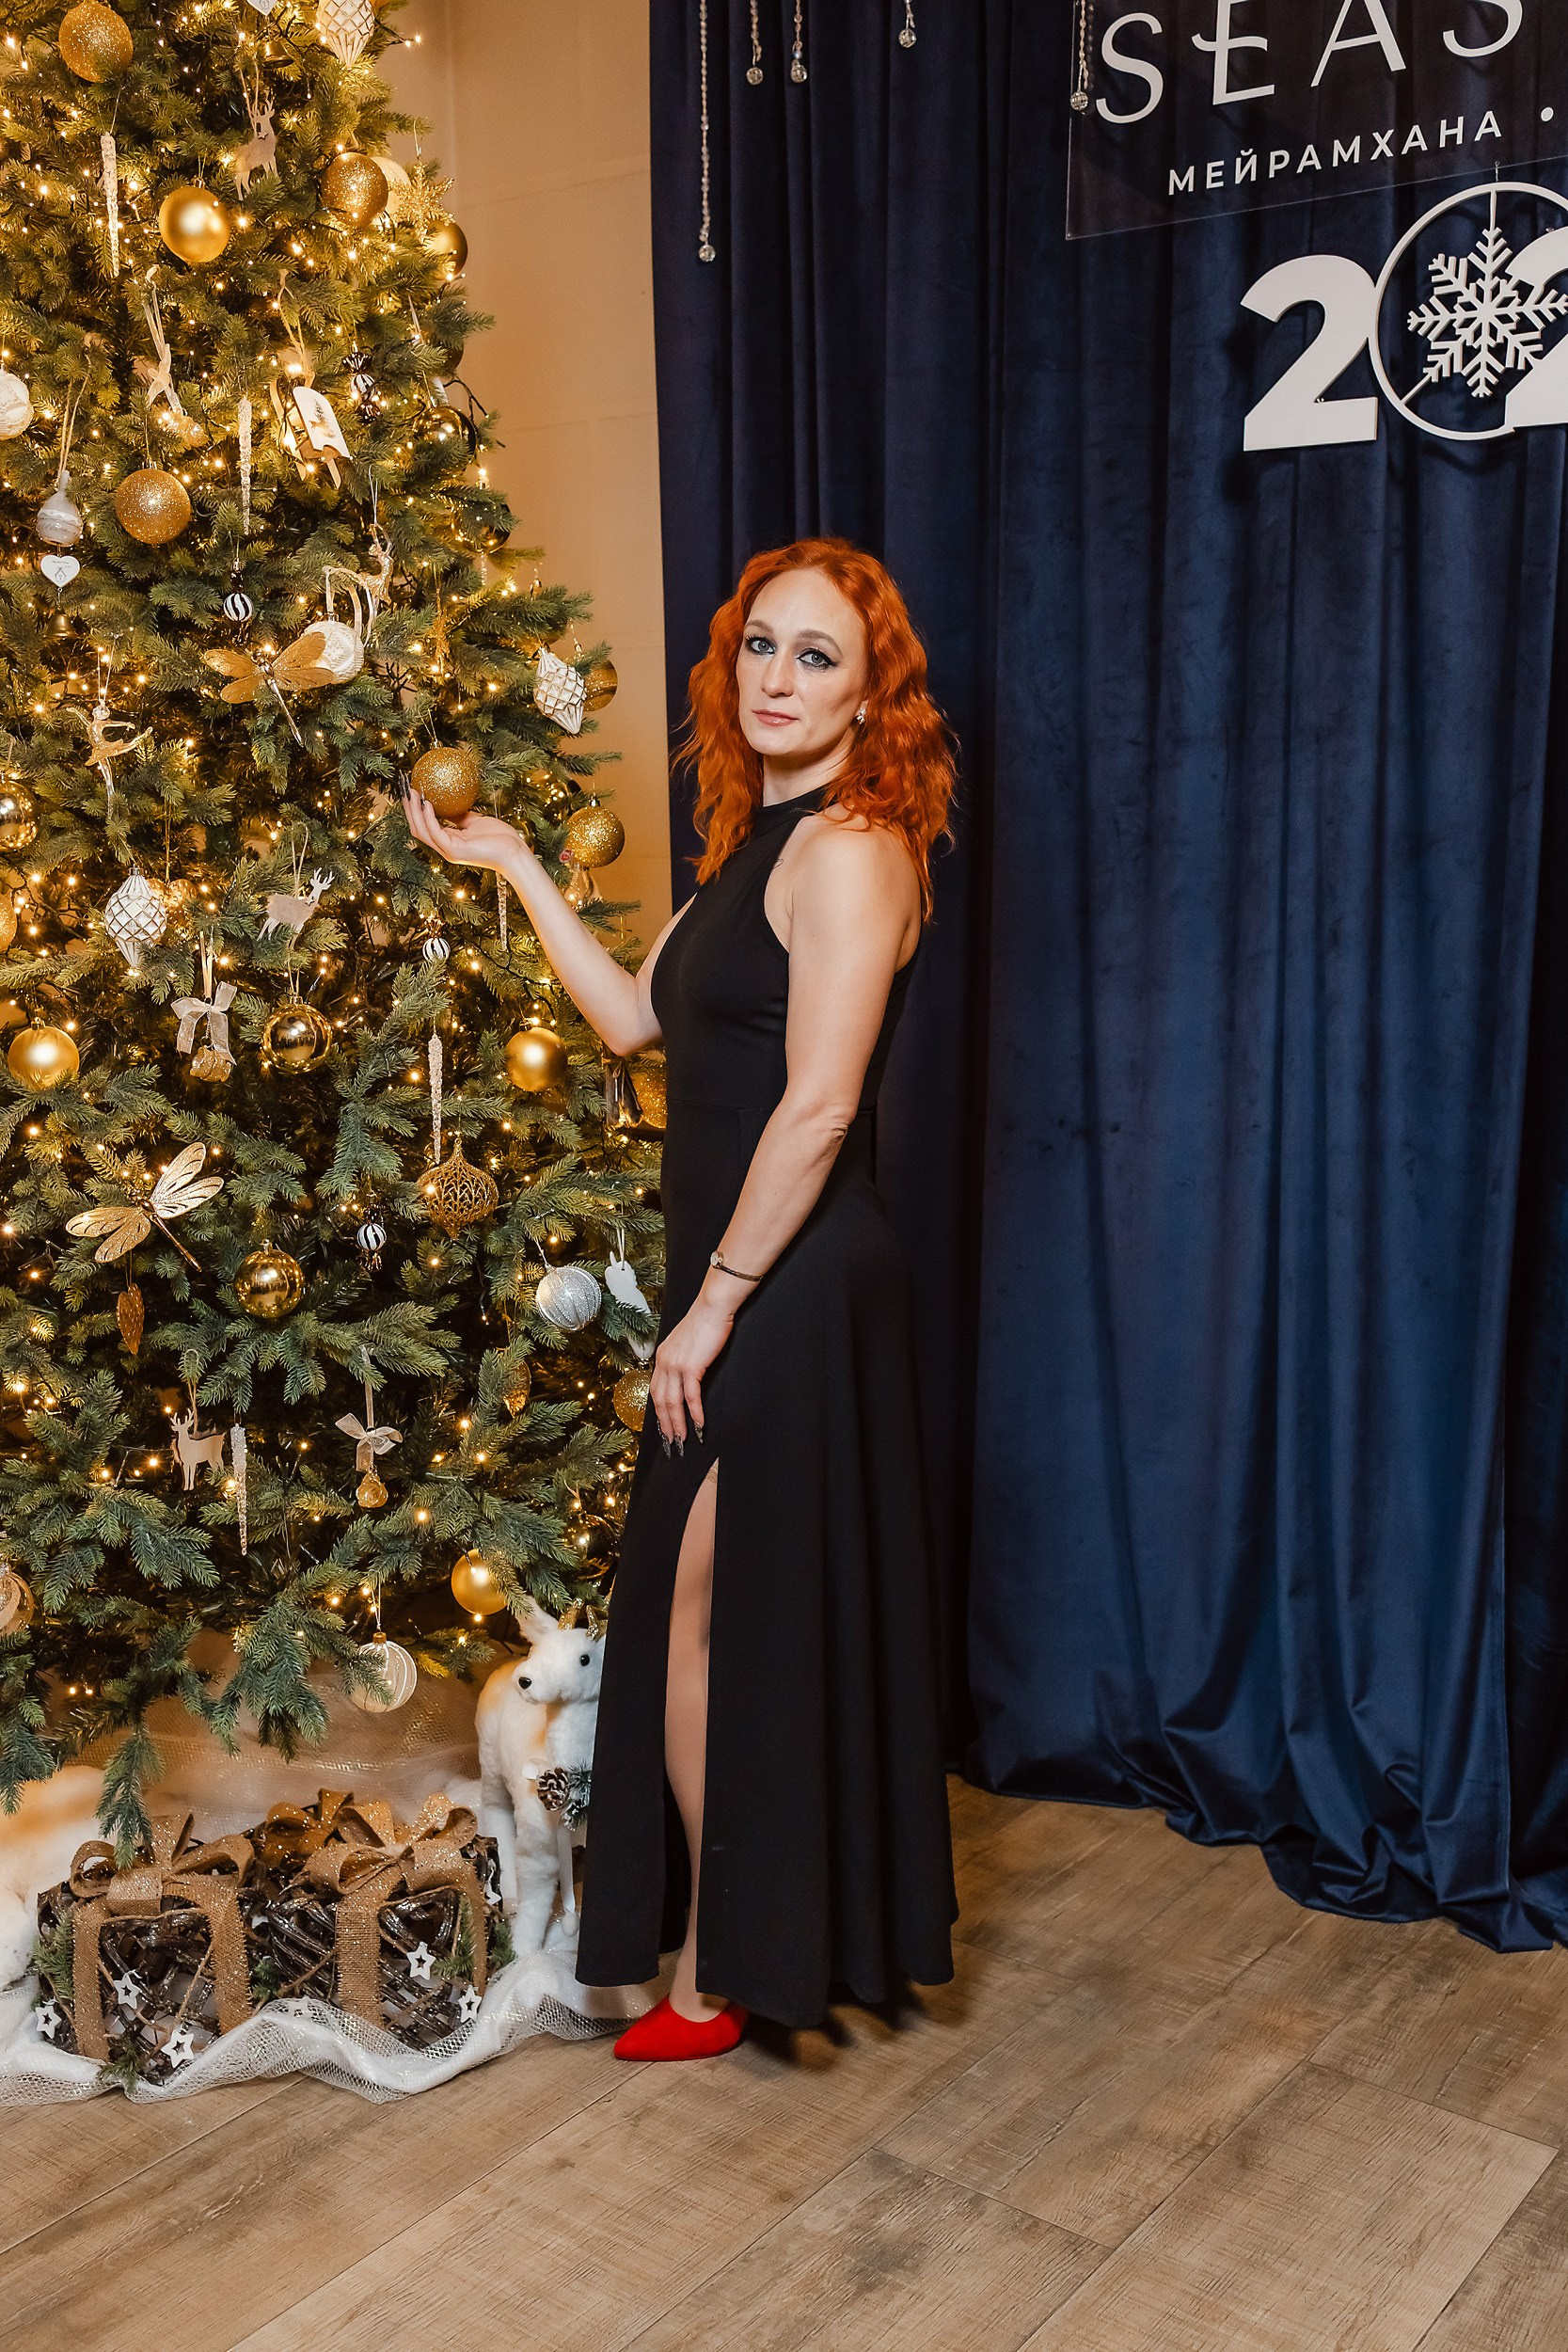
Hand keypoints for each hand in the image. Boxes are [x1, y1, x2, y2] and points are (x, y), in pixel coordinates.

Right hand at [403, 790, 531, 878]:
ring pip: (422, 831)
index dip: (414, 810)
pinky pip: (435, 832)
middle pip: (417, 829)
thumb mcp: (475, 821)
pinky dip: (429, 817)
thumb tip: (448, 801)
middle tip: (405, 787)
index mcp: (449, 842)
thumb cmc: (499, 837)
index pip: (424, 826)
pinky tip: (427, 803)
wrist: (514, 851)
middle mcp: (445, 848)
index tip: (411, 790)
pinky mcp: (454, 851)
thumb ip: (459, 816)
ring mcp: (448, 851)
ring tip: (412, 792)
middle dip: (409, 808)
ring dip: (414, 811)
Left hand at [650, 1298, 733, 1448]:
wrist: (712, 1308)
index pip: (655, 1390)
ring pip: (672, 1402)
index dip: (659, 1412)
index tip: (664, 1428)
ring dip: (678, 1423)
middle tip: (671, 1443)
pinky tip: (700, 1424)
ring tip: (682, 1439)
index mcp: (662, 1357)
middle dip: (666, 1425)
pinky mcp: (691, 1366)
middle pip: (660, 1401)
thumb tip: (686, 1377)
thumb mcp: (686, 1343)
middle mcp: (664, 1362)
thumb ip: (682, 1359)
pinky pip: (691, 1395)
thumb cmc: (704, 1323)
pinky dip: (695, 1412)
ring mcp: (676, 1364)